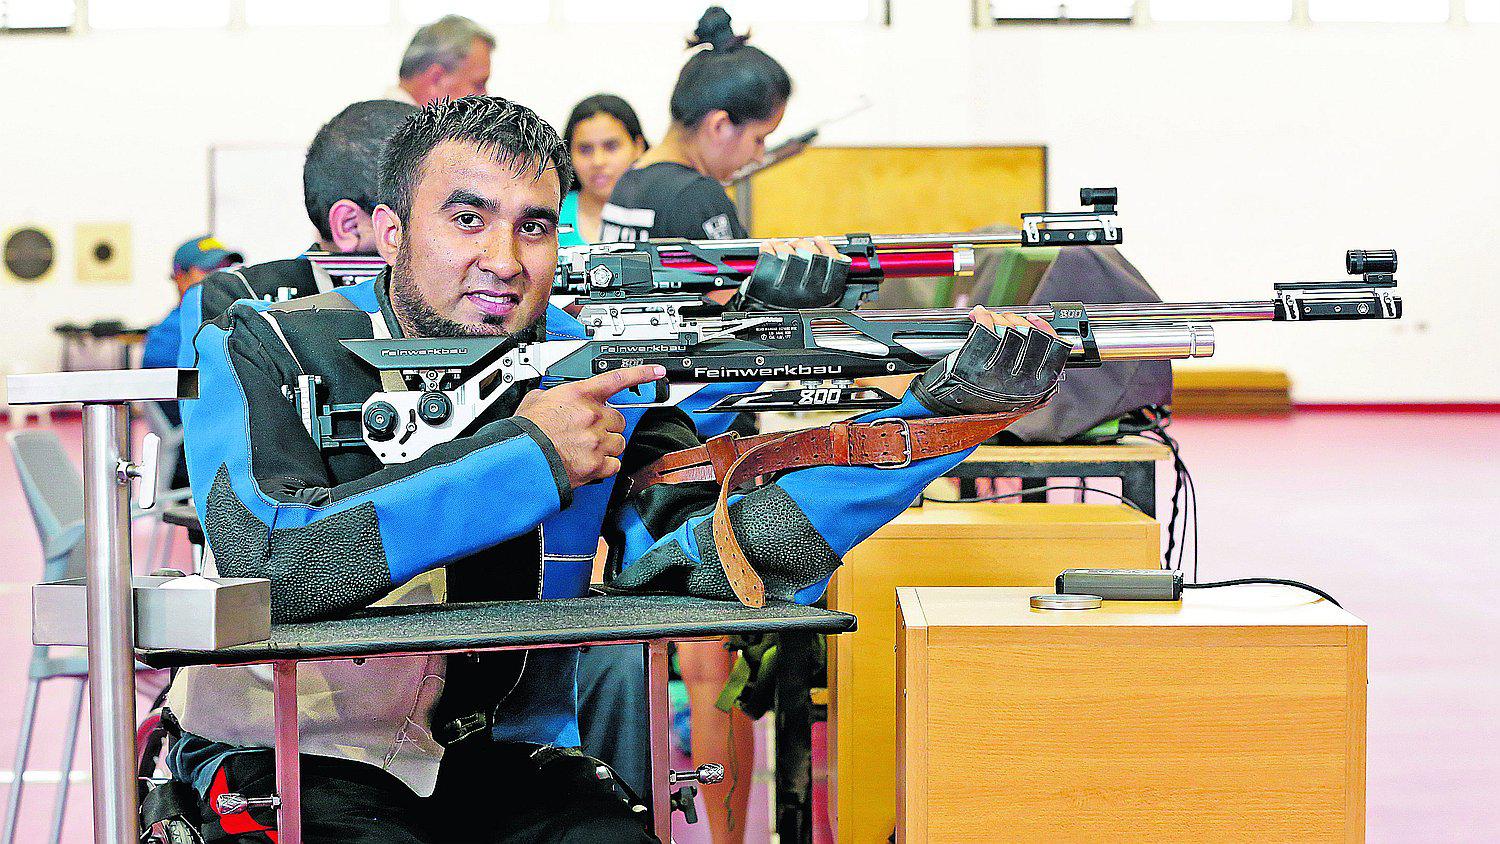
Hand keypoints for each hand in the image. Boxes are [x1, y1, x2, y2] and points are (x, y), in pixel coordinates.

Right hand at [515, 364, 663, 487]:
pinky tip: (589, 464)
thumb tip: (550, 398)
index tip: (657, 372)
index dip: (641, 374)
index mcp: (579, 395)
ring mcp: (597, 440)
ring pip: (619, 443)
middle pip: (619, 419)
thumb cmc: (525, 433)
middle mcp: (593, 416)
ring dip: (607, 446)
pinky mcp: (597, 464)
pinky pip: (614, 464)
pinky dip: (605, 466)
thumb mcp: (535, 401)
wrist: (521, 461)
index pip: (617, 379)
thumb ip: (552, 396)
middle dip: (607, 426)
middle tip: (589, 432)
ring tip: (585, 449)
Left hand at [737, 236, 850, 309]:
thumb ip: (828, 279)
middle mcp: (809, 289)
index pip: (834, 260)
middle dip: (801, 244)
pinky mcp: (768, 282)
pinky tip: (767, 248)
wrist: (769, 329)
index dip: (826, 246)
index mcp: (826, 294)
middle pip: (809, 251)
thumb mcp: (817, 303)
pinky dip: (767, 248)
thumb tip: (832, 256)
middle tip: (796, 244)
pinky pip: (769, 255)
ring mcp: (788, 285)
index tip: (819, 240)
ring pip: (788, 251)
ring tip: (780, 246)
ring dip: (783, 245)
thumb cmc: (792, 314)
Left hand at [911, 306, 1070, 415]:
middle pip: (1028, 333)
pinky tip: (978, 315)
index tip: (1034, 319)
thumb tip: (1033, 336)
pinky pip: (984, 329)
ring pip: (1007, 329)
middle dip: (1016, 320)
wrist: (950, 416)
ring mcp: (998, 371)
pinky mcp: (976, 364)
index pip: (1054, 348)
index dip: (1045, 328)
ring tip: (988, 317)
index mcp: (1036, 387)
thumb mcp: (1016, 396)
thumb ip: (1029, 373)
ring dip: (997, 317)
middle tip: (1004, 318)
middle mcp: (1020, 380)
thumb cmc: (982, 404)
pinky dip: (982, 317)